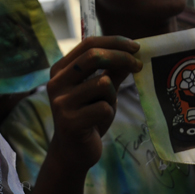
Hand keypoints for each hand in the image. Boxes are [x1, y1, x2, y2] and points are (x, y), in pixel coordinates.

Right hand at [46, 36, 141, 171]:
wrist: (72, 151)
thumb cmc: (87, 117)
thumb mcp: (100, 91)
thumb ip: (111, 71)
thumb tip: (132, 52)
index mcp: (60, 70)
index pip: (88, 44)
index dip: (114, 42)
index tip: (136, 47)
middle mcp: (56, 83)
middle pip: (93, 56)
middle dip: (121, 58)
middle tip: (138, 65)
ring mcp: (61, 102)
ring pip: (102, 84)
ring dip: (112, 96)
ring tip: (104, 108)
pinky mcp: (69, 121)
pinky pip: (104, 108)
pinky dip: (108, 113)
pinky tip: (98, 123)